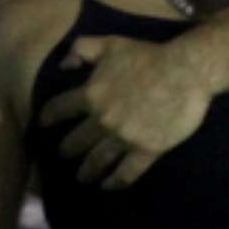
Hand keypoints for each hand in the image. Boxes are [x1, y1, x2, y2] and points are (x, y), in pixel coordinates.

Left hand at [38, 36, 211, 187]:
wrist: (185, 72)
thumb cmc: (149, 56)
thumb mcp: (110, 43)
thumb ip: (81, 49)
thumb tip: (63, 66)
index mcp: (91, 95)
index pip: (60, 109)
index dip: (48, 117)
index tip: (43, 125)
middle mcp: (102, 121)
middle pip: (75, 142)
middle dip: (66, 150)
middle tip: (63, 155)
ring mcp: (124, 138)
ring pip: (96, 161)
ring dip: (87, 171)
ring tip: (83, 177)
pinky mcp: (146, 150)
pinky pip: (126, 173)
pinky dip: (115, 182)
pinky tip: (108, 186)